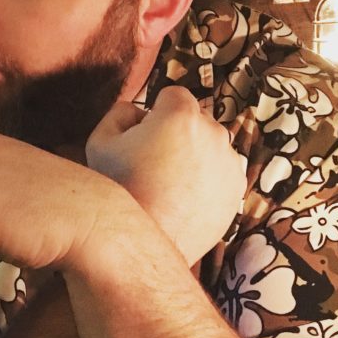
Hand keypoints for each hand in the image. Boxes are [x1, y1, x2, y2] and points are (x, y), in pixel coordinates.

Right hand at [86, 86, 245, 263]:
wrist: (144, 242)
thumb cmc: (121, 189)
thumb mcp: (100, 141)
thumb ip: (120, 111)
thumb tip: (139, 111)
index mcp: (182, 115)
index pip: (172, 95)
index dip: (155, 113)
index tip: (145, 136)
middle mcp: (214, 133)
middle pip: (195, 120)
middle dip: (178, 133)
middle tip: (155, 163)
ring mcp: (230, 162)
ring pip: (210, 146)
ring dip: (195, 156)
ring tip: (170, 184)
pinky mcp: (236, 189)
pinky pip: (221, 173)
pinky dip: (208, 180)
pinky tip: (185, 198)